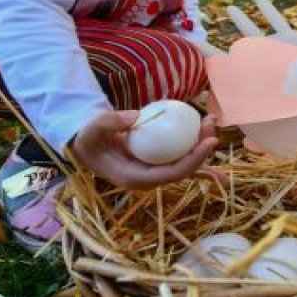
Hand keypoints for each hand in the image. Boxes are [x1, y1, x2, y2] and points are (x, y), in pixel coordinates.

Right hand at [69, 109, 224, 189]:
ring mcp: (153, 172)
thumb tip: (136, 117)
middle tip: (210, 123)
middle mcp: (147, 180)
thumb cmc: (89, 138)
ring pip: (184, 164)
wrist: (86, 145)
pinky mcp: (155, 163)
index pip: (171, 174)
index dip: (193, 161)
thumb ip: (110, 122)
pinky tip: (207, 139)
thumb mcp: (93, 128)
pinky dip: (193, 150)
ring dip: (201, 146)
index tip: (209, 142)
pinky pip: (178, 158)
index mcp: (134, 178)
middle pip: (183, 170)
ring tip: (210, 122)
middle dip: (203, 150)